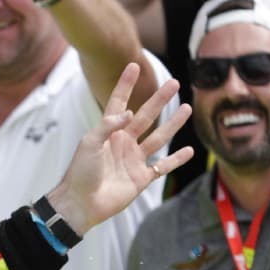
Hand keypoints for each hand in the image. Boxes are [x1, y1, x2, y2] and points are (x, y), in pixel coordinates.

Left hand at [44, 64, 192, 235]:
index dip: (126, 85)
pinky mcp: (141, 177)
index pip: (119, 103)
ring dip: (173, 124)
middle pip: (145, 116)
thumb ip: (108, 126)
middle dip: (159, 100)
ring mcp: (134, 159)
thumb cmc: (80, 172)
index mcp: (108, 132)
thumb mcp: (90, 144)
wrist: (82, 203)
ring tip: (187, 108)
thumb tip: (128, 112)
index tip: (133, 65)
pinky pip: (163, 166)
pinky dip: (176, 160)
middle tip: (174, 82)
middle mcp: (123, 142)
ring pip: (158, 138)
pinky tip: (189, 150)